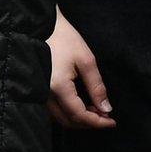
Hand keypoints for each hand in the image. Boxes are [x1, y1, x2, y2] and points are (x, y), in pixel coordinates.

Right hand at [46, 8, 113, 130]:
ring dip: (79, 118)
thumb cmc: (64, 40)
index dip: (97, 122)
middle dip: (89, 123)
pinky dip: (68, 113)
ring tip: (96, 109)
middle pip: (68, 121)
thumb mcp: (86, 61)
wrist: (41, 28)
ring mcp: (39, 94)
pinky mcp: (37, 91)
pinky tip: (81, 104)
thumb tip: (106, 108)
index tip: (112, 122)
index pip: (79, 115)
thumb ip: (97, 87)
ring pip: (59, 118)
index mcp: (59, 87)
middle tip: (106, 116)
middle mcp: (45, 95)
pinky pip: (53, 111)